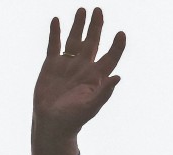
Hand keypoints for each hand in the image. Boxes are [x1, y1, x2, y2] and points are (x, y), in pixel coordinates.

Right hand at [31, 7, 125, 154]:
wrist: (52, 124)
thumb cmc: (74, 119)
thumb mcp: (91, 107)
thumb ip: (104, 92)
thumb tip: (118, 77)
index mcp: (96, 77)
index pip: (110, 57)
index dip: (117, 46)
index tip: (121, 33)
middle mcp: (83, 67)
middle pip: (92, 42)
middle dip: (96, 26)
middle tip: (99, 10)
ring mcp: (67, 64)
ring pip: (74, 39)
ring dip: (78, 25)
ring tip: (82, 9)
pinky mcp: (51, 65)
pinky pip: (54, 45)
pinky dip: (55, 33)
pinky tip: (57, 20)